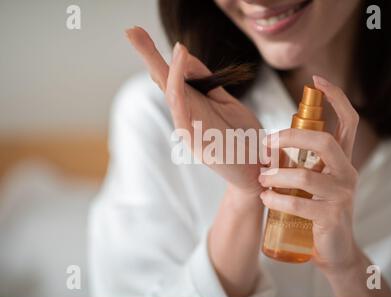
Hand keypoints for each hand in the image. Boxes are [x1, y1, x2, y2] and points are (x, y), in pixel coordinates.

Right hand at [126, 27, 262, 194]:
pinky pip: (183, 110)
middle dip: (148, 55)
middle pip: (164, 82)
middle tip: (130, 30)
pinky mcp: (195, 141)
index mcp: (193, 107)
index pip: (173, 77)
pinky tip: (174, 66)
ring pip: (170, 93)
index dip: (159, 56)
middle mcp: (186, 117)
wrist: (259, 171)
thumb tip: (185, 56)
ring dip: (158, 65)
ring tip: (141, 39)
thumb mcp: (227, 101)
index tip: (140, 33)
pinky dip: (178, 87)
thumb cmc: (244, 138)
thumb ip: (207, 82)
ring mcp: (188, 129)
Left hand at [259, 75, 361, 273]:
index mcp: (343, 160)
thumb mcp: (313, 181)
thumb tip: (270, 143)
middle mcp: (347, 173)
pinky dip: (276, 199)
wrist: (333, 251)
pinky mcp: (331, 217)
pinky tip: (266, 198)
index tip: (316, 81)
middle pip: (324, 141)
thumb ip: (300, 162)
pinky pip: (299, 203)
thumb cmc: (317, 211)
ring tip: (262, 178)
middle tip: (267, 144)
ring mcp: (342, 195)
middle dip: (291, 137)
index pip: (348, 121)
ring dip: (277, 175)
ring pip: (307, 176)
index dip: (336, 98)